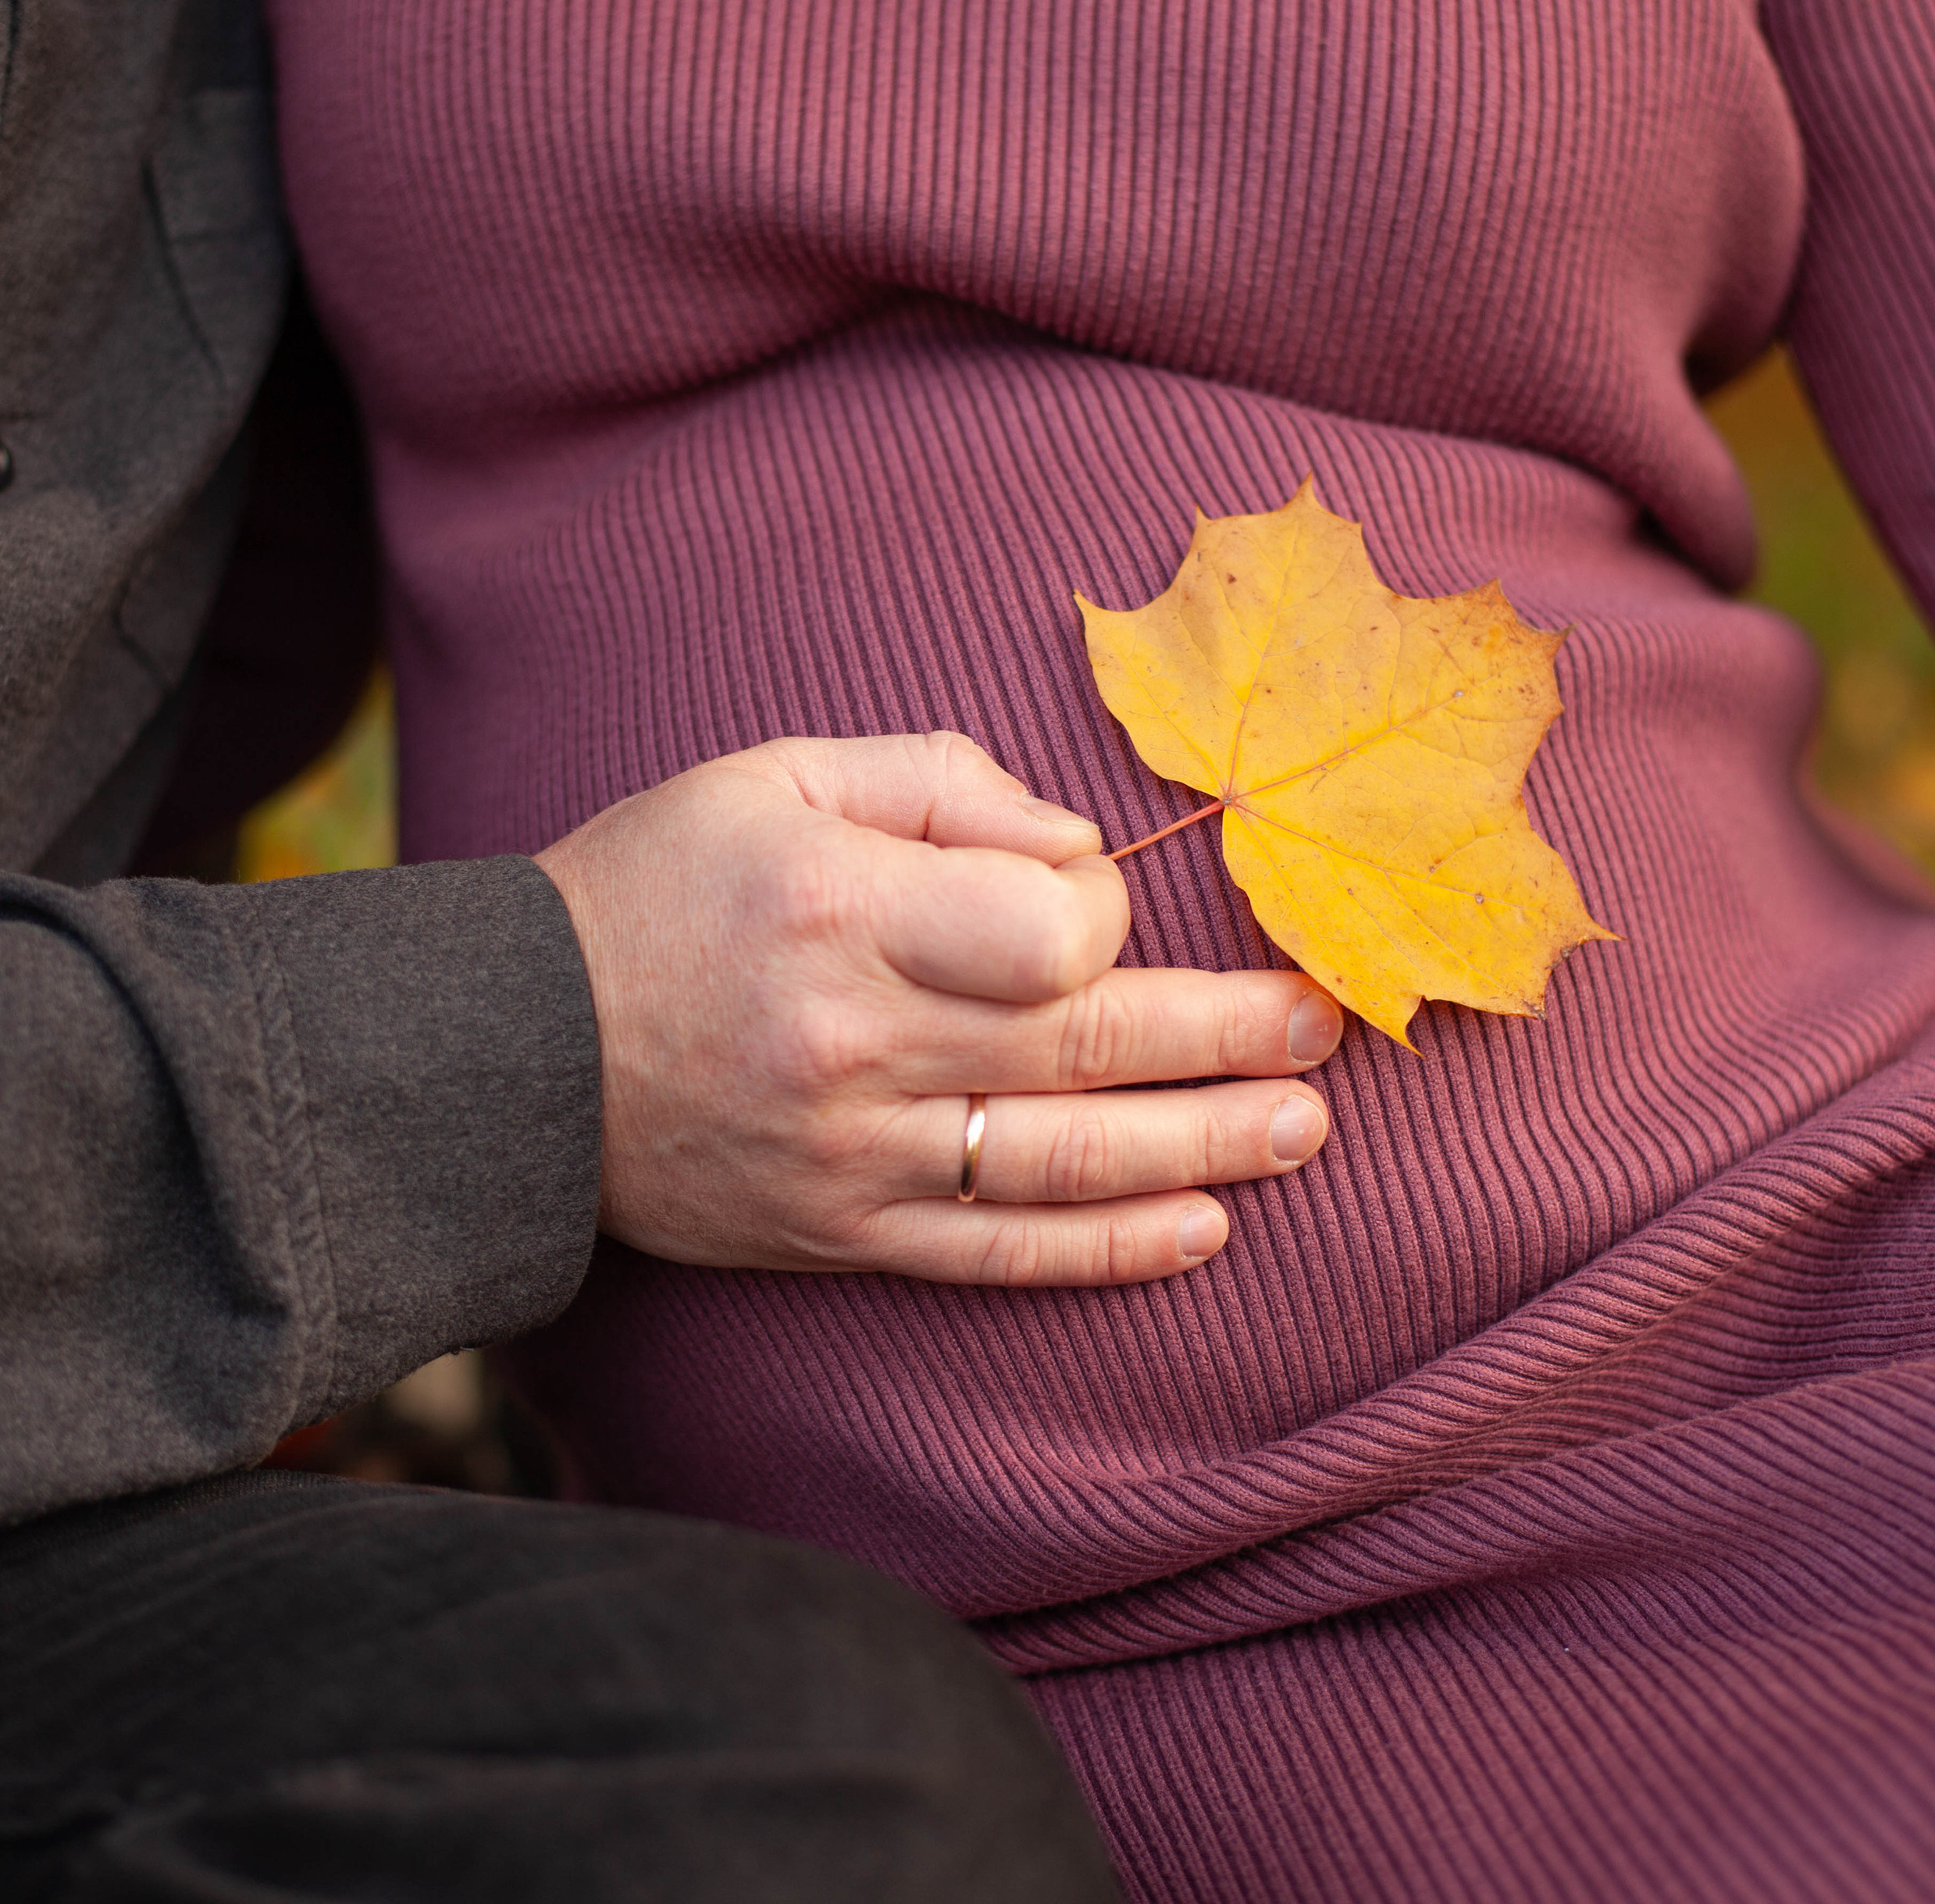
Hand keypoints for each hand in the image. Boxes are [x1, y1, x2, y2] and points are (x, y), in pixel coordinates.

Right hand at [534, 733, 1341, 1285]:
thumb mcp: (776, 776)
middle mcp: (858, 1044)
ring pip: (1065, 1164)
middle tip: (1325, 1028)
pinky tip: (1201, 1231)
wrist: (515, 1054)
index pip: (1047, 932)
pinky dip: (1107, 1249)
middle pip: (1087, 1050)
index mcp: (844, 912)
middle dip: (1226, 1037)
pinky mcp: (843, 1234)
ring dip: (1204, 1147)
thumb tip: (1080, 845)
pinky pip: (998, 1253)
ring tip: (1305, 1128)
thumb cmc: (658, 887)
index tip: (1095, 903)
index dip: (1104, 912)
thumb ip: (940, 785)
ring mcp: (854, 1157)